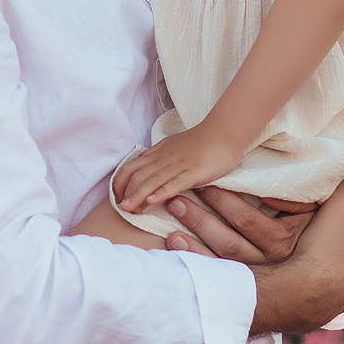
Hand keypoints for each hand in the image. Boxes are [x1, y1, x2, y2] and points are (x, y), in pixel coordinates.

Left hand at [115, 124, 244, 215]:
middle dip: (125, 194)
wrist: (224, 132)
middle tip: (124, 210)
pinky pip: (175, 182)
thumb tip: (147, 179)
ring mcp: (179, 164)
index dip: (119, 184)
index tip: (119, 199)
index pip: (129, 168)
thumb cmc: (200, 143)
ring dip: (137, 195)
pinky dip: (162, 192)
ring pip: (151, 180)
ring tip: (129, 210)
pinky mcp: (194, 171)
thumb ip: (159, 162)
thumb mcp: (172, 150)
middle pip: (136, 176)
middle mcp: (163, 158)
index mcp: (157, 153)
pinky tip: (153, 201)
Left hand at [156, 188, 310, 264]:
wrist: (319, 273)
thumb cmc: (309, 229)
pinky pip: (216, 278)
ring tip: (171, 229)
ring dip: (193, 244)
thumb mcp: (310, 210)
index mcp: (283, 240)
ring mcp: (255, 279)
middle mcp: (269, 263)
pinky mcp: (242, 287)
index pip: (247, 220)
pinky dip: (196, 263)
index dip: (224, 202)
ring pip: (220, 262)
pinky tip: (177, 251)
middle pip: (229, 243)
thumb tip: (267, 194)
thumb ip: (294, 200)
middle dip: (200, 221)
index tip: (203, 185)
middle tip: (176, 203)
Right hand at [250, 162, 343, 333]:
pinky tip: (298, 276)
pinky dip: (316, 285)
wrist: (296, 293)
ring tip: (311, 251)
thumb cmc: (322, 248)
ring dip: (333, 266)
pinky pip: (323, 296)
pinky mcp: (322, 314)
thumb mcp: (339, 206)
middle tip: (328, 229)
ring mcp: (343, 301)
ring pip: (343, 278)